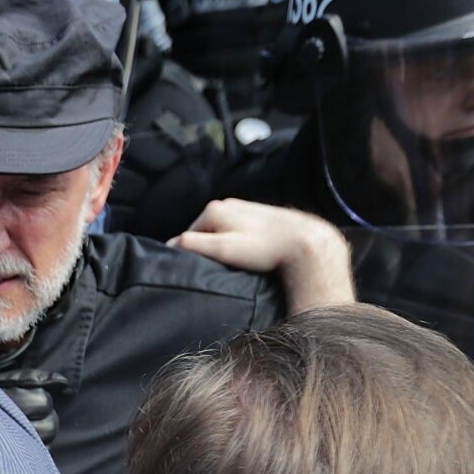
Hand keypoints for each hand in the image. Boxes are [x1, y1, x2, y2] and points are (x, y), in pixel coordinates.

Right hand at [169, 198, 354, 310]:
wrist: (304, 240)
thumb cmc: (263, 247)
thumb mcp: (223, 249)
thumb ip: (192, 244)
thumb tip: (169, 245)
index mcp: (213, 209)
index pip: (186, 236)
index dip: (192, 255)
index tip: (205, 269)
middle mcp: (226, 203)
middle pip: (205, 232)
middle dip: (209, 250)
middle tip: (223, 268)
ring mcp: (243, 208)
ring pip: (222, 232)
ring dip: (225, 247)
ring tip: (239, 262)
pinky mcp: (258, 215)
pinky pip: (238, 231)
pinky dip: (240, 243)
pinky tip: (252, 254)